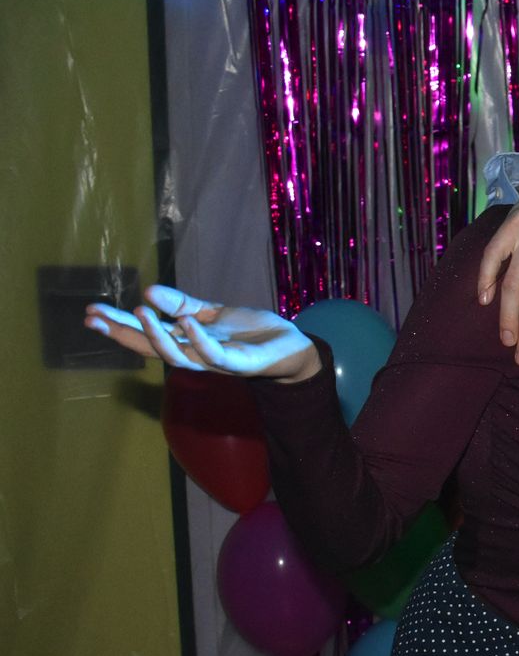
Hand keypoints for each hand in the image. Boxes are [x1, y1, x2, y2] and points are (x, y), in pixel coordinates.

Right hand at [83, 285, 320, 380]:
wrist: (290, 345)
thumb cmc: (249, 331)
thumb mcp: (210, 313)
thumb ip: (181, 305)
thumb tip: (148, 291)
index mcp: (186, 342)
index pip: (146, 336)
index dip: (119, 326)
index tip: (91, 313)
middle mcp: (195, 355)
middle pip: (152, 348)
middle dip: (123, 334)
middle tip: (95, 319)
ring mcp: (216, 362)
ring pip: (178, 356)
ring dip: (157, 336)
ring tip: (139, 312)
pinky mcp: (239, 364)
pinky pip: (215, 356)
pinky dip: (199, 341)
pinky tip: (186, 323)